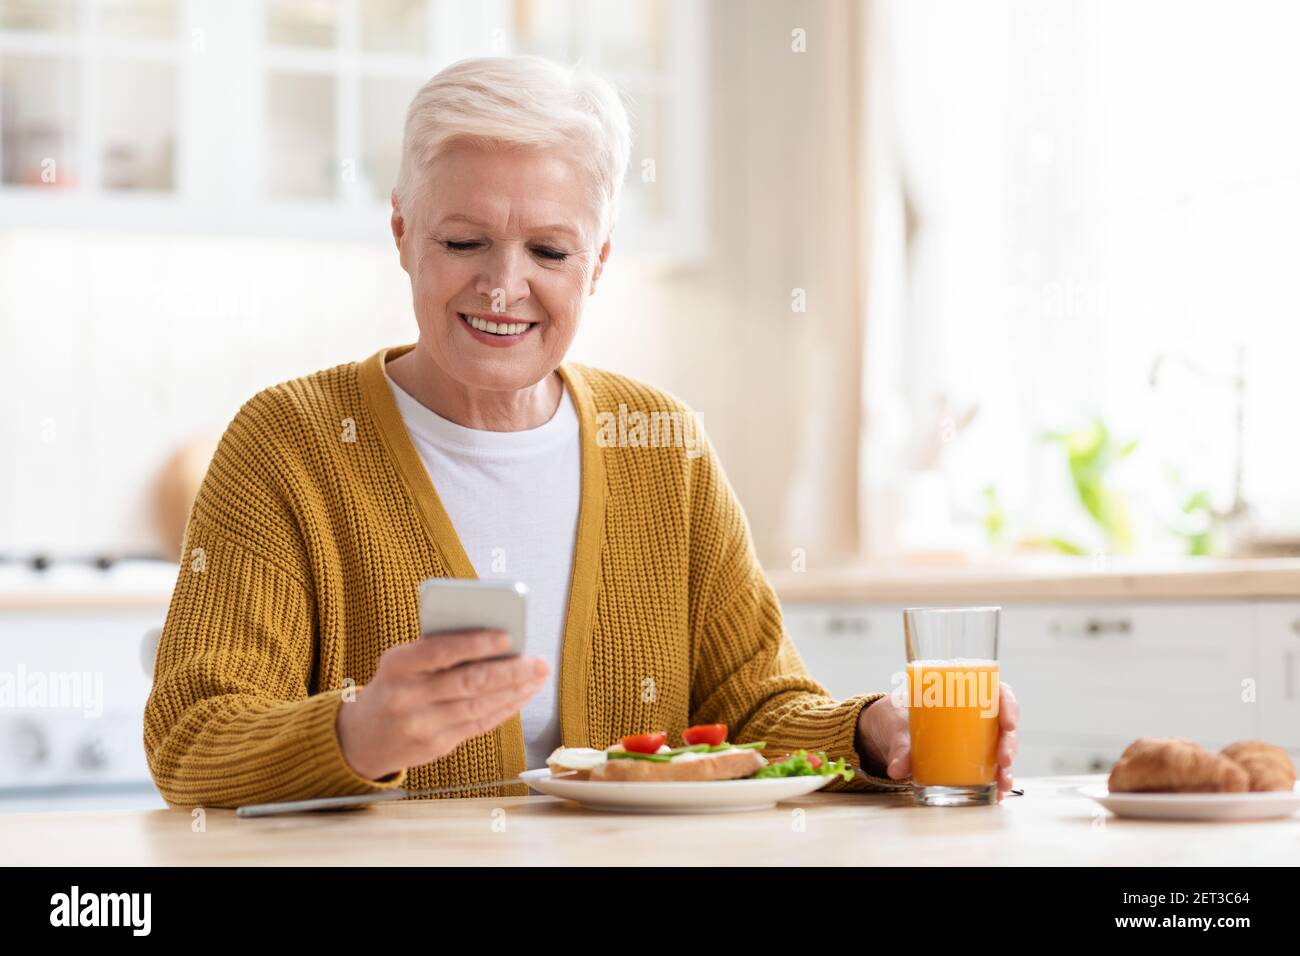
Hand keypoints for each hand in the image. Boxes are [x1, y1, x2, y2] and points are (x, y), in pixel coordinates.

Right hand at [336, 629, 548, 780]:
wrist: (360, 738)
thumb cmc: (393, 686)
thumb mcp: (401, 662)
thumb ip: (438, 651)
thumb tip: (495, 640)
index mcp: (397, 666)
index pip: (441, 651)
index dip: (476, 644)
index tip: (507, 636)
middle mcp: (407, 697)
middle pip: (468, 683)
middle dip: (510, 672)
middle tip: (538, 662)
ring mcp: (421, 726)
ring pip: (479, 706)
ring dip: (515, 691)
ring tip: (537, 676)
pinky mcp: (435, 746)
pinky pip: (478, 725)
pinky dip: (505, 709)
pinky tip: (521, 695)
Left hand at [856, 681, 1019, 802]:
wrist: (886, 731)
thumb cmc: (896, 718)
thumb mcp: (897, 727)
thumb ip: (899, 747)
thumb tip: (897, 770)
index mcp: (962, 694)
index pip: (997, 692)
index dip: (1009, 705)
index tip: (1008, 724)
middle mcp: (974, 716)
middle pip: (1003, 724)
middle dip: (1009, 743)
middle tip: (1004, 759)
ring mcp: (974, 738)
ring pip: (1000, 747)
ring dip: (1006, 766)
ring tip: (1003, 783)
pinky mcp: (969, 757)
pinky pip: (989, 767)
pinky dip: (995, 780)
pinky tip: (998, 794)